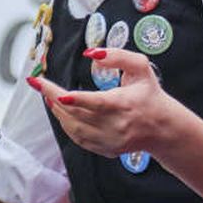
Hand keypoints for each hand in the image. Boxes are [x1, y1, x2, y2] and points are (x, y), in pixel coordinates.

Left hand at [30, 49, 175, 157]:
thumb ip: (118, 56)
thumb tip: (92, 53)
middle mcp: (116, 126)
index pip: (97, 103)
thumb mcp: (141, 68)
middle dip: (54, 99)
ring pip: (74, 129)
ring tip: (48, 96)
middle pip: (78, 115)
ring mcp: (109, 140)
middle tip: (40, 84)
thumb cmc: (150, 95)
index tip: (59, 94)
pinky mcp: (105, 149)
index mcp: (124, 104)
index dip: (77, 100)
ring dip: (58, 112)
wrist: (163, 128)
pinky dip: (67, 125)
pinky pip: (79, 139)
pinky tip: (62, 112)